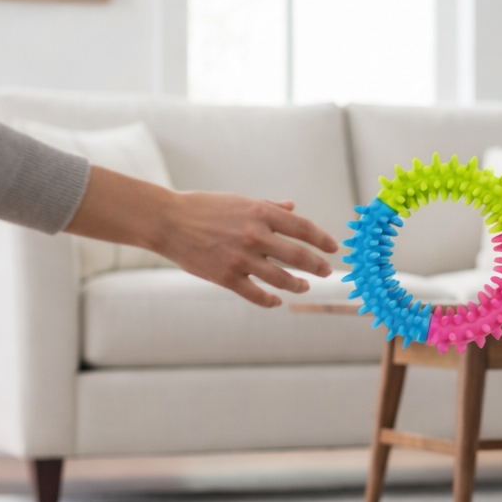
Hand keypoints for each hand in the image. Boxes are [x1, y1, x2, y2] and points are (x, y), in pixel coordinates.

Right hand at [157, 191, 339, 307]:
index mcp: (260, 213)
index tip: (334, 248)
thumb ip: (268, 207)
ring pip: (282, 278)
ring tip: (305, 286)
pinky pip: (256, 294)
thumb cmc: (204, 207)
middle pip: (298, 256)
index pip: (303, 228)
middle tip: (327, 272)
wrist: (167, 221)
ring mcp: (241, 258)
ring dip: (298, 285)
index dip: (322, 240)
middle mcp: (255, 235)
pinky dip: (270, 300)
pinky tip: (277, 301)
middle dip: (317, 266)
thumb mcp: (240, 201)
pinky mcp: (226, 277)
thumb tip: (292, 207)